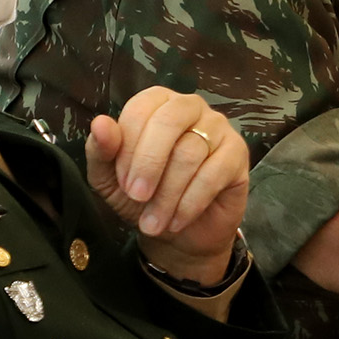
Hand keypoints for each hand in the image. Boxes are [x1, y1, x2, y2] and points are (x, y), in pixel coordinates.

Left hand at [87, 88, 248, 286]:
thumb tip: (100, 123)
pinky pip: (213, 175)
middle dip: (148, 164)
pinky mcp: (238, 153)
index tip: (122, 183)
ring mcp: (218, 127)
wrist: (179, 234)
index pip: (140, 110)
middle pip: (169, 122)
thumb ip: (101, 150)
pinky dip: (190, 203)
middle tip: (137, 198)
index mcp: (156, 104)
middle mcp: (189, 107)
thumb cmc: (144, 197)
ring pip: (190, 153)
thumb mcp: (110, 178)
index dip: (127, 148)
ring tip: (153, 221)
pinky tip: (176, 220)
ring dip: (167, 194)